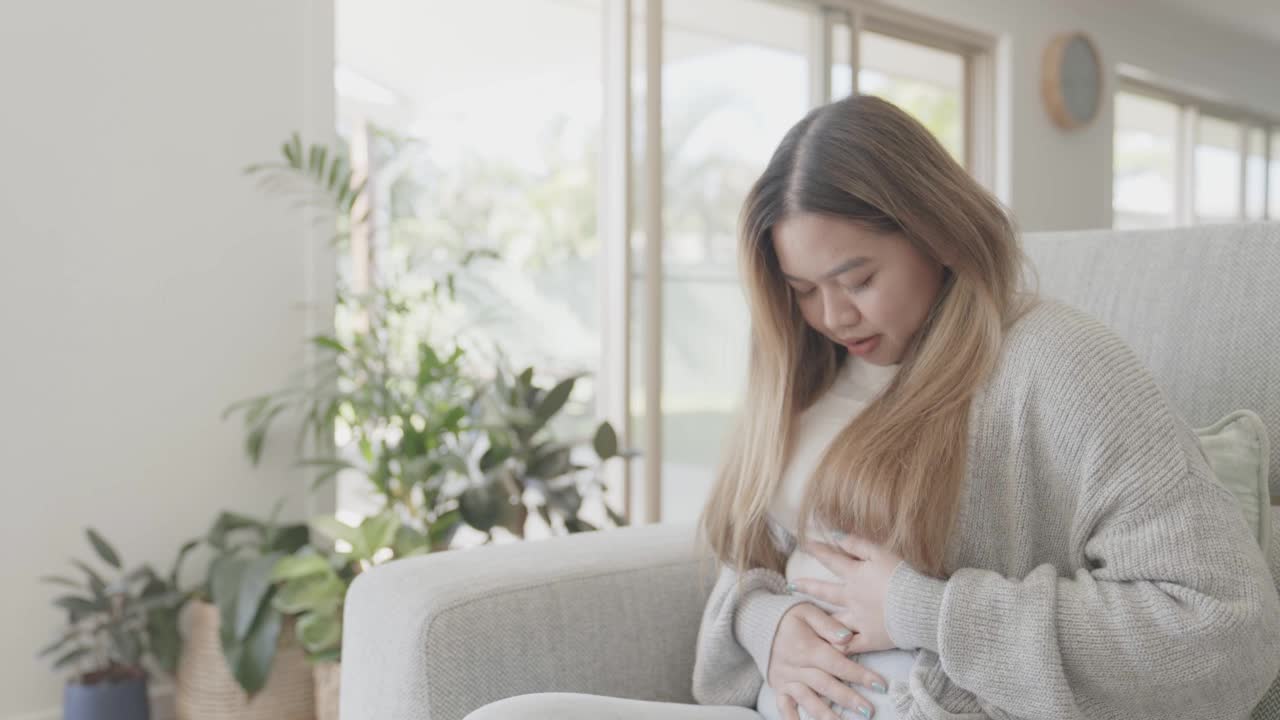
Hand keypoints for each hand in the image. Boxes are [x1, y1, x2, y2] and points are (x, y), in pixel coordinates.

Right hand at [768, 603, 887, 719]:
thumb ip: (828, 624)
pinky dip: (792, 719)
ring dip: (826, 715)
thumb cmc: (790, 617)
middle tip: (868, 711)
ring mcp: (787, 679)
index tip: (880, 685)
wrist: (758, 623)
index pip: (837, 663)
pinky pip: (784, 707)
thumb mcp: (808, 611)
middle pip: (826, 685)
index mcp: (807, 647)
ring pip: (808, 700)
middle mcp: (796, 666)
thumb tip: (847, 638)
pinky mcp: (779, 688)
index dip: (859, 675)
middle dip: (848, 699)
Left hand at [789, 533, 904, 654]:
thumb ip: (858, 544)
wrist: (919, 608)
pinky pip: (850, 645)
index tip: (805, 544)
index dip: (817, 550)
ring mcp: (858, 621)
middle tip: (791, 586)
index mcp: (855, 576)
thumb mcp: (881, 553)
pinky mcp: (870, 639)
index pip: (831, 560)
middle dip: (806, 587)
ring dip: (820, 620)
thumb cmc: (903, 577)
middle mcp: (851, 599)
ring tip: (807, 621)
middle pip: (824, 592)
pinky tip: (829, 647)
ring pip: (833, 621)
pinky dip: (840, 646)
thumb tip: (835, 534)